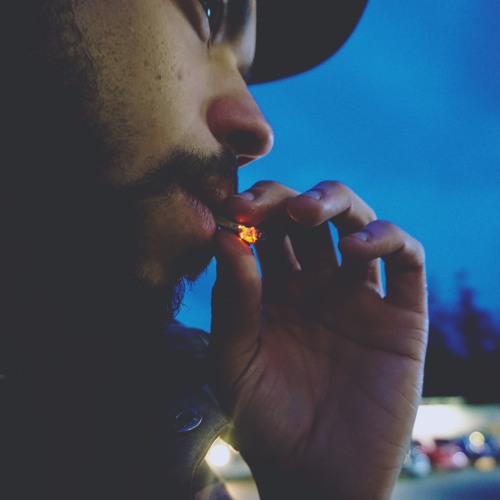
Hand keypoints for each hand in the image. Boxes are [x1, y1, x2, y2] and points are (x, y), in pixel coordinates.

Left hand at [209, 181, 427, 498]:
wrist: (316, 474)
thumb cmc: (264, 420)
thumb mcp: (232, 361)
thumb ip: (231, 301)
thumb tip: (225, 236)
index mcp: (273, 289)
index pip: (264, 230)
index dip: (248, 211)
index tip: (228, 207)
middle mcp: (316, 283)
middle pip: (307, 216)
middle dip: (283, 199)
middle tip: (259, 205)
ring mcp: (358, 295)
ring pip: (356, 221)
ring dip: (333, 202)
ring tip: (305, 212)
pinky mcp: (400, 315)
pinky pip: (405, 259)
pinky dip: (387, 238)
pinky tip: (356, 249)